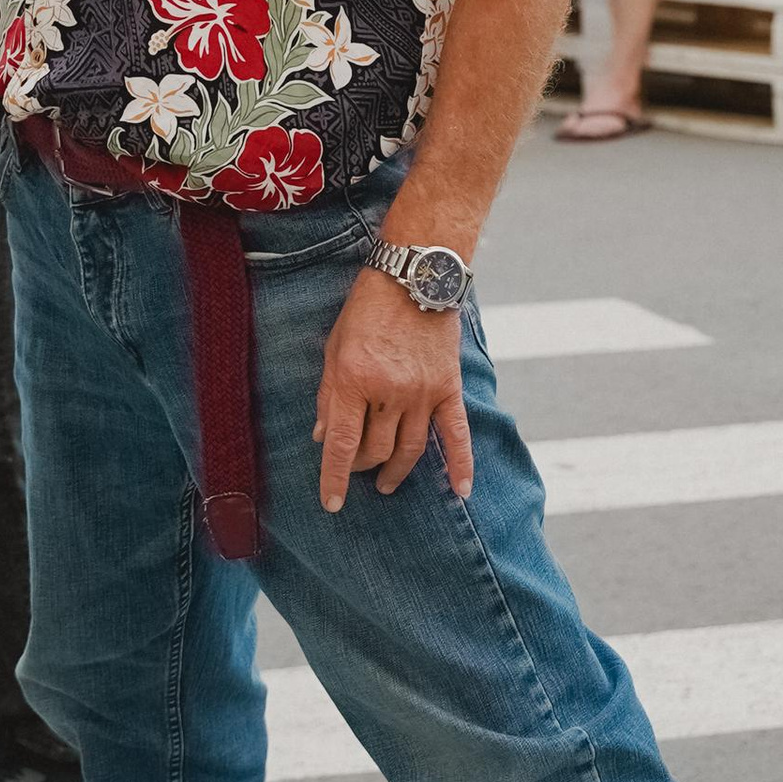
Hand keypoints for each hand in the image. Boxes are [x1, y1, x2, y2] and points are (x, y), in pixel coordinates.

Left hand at [314, 267, 473, 508]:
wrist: (413, 277)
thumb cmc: (366, 310)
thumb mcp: (334, 348)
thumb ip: (328, 395)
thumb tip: (322, 437)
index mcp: (353, 380)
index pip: (341, 444)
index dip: (333, 478)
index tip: (332, 504)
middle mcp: (389, 391)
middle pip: (375, 450)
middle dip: (361, 465)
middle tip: (356, 467)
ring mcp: (422, 392)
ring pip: (409, 449)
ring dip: (395, 472)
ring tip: (386, 483)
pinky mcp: (447, 388)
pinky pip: (456, 434)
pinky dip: (460, 465)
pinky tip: (461, 490)